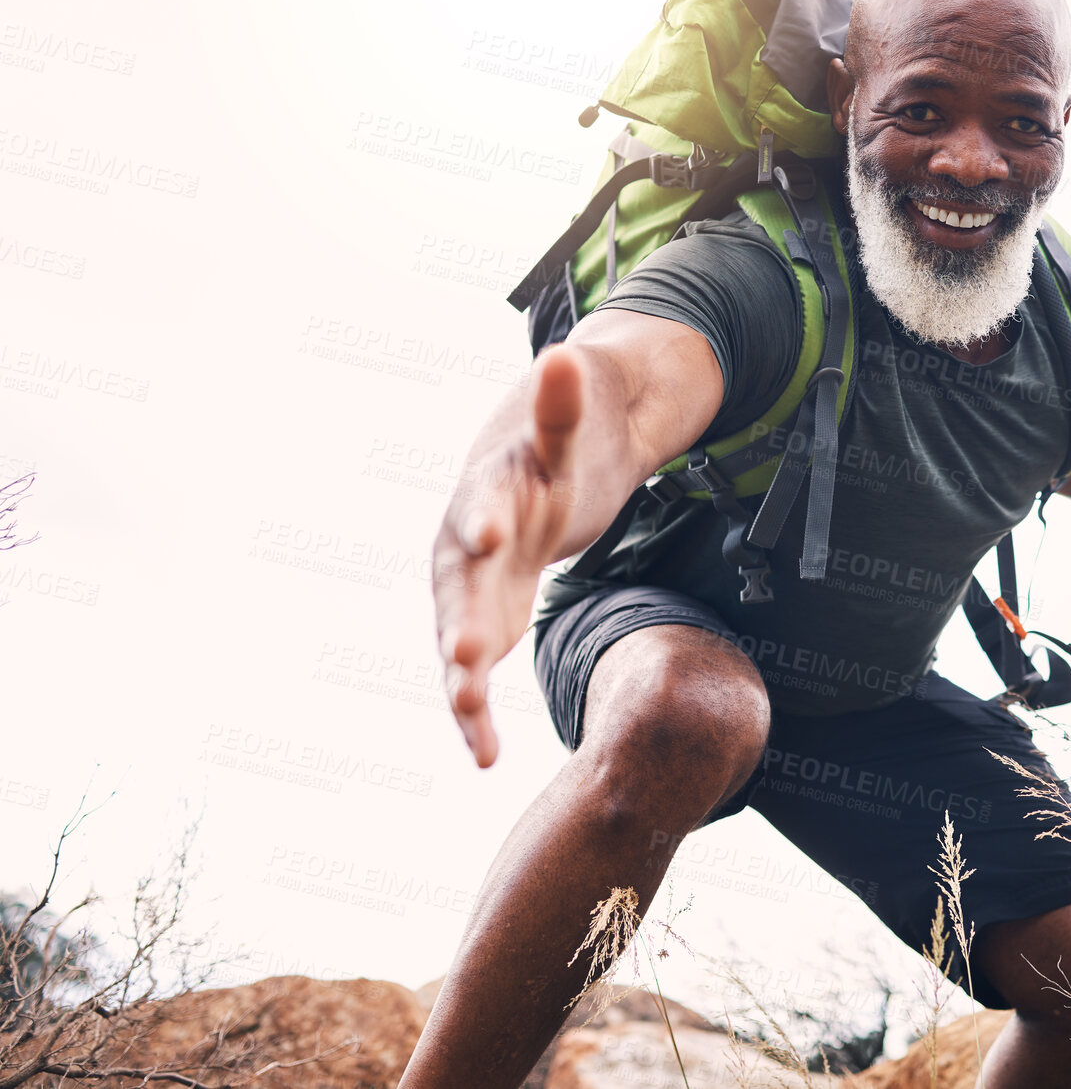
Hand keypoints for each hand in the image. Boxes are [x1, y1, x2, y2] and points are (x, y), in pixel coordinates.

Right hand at [432, 349, 587, 766]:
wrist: (539, 462)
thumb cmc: (556, 438)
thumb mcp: (566, 419)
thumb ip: (563, 403)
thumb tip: (566, 358)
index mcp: (488, 489)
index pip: (483, 503)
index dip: (483, 520)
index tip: (486, 538)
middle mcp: (465, 544)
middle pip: (460, 585)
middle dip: (460, 621)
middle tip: (463, 658)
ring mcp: (472, 587)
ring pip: (460, 638)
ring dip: (463, 681)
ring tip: (472, 726)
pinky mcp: (484, 618)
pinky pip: (474, 669)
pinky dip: (476, 711)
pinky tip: (484, 758)